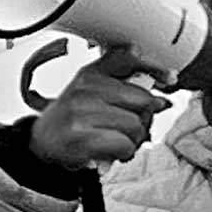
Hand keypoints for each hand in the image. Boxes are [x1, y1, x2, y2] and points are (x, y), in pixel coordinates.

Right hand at [30, 47, 170, 168]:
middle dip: (145, 119)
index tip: (169, 79)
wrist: (41, 143)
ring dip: (135, 140)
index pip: (129, 59)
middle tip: (135, 129)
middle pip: (142, 100)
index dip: (156, 69)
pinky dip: (125, 152)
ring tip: (122, 142)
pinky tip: (115, 152)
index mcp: (91, 74)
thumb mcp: (91, 92)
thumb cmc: (72, 119)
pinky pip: (124, 144)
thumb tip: (162, 100)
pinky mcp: (81, 137)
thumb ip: (124, 88)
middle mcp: (86, 88)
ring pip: (135, 125)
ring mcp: (82, 112)